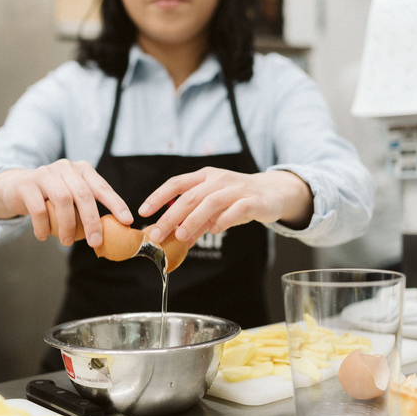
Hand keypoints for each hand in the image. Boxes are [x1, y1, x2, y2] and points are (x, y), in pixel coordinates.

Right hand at [0, 160, 132, 247]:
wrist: (16, 187)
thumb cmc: (51, 197)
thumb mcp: (72, 197)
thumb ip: (88, 208)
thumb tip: (111, 234)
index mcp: (82, 169)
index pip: (102, 187)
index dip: (116, 204)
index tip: (127, 221)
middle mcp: (65, 167)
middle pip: (83, 195)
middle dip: (92, 221)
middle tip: (95, 242)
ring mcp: (45, 173)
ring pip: (63, 200)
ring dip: (68, 226)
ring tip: (68, 242)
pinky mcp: (27, 184)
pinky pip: (39, 209)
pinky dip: (43, 227)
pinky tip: (44, 236)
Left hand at [138, 168, 312, 244]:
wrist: (272, 192)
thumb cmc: (237, 198)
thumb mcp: (214, 206)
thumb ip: (196, 221)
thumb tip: (176, 239)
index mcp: (204, 176)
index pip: (176, 183)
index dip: (158, 196)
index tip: (143, 212)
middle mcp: (218, 179)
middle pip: (190, 196)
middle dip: (171, 216)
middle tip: (157, 233)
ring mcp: (236, 188)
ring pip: (211, 202)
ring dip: (193, 220)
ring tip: (181, 236)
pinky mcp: (252, 200)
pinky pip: (236, 209)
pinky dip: (223, 220)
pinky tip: (214, 230)